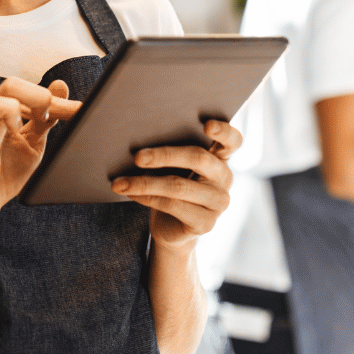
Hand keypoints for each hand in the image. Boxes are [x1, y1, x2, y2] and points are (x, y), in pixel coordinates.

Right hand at [0, 77, 80, 231]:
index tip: (77, 109)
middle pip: (7, 86)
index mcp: (7, 117)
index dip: (54, 97)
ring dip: (8, 109)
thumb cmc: (5, 173)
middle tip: (47, 116)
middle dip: (35, 95)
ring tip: (18, 129)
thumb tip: (60, 86)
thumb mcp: (33, 143)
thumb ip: (45, 118)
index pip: (28, 90)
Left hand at [111, 119, 243, 250]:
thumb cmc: (172, 187)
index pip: (233, 141)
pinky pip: (171, 206)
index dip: (223, 131)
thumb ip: (174, 152)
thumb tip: (141, 137)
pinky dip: (146, 198)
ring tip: (120, 182)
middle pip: (199, 159)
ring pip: (179, 186)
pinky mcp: (205, 223)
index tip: (206, 125)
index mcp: (221, 158)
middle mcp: (225, 178)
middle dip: (164, 155)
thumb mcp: (176, 167)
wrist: (171, 228)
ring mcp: (218, 203)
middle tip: (137, 156)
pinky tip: (130, 193)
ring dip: (145, 183)